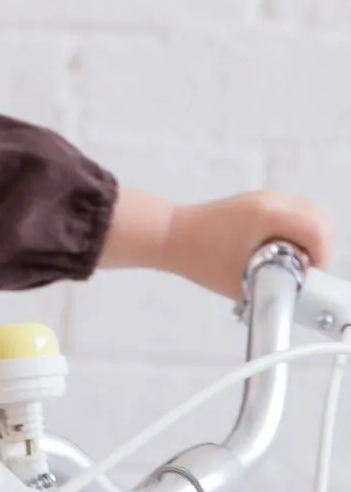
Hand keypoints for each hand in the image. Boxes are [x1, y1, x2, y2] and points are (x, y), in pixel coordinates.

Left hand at [165, 191, 333, 299]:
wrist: (170, 236)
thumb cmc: (198, 256)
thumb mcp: (244, 281)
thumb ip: (278, 286)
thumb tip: (299, 293)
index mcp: (269, 215)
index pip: (318, 231)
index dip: (321, 257)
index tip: (310, 274)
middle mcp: (269, 200)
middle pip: (319, 217)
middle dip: (320, 246)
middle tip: (307, 269)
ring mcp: (264, 198)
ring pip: (309, 211)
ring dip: (310, 237)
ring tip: (296, 262)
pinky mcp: (258, 202)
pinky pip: (292, 211)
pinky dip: (297, 229)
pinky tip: (284, 250)